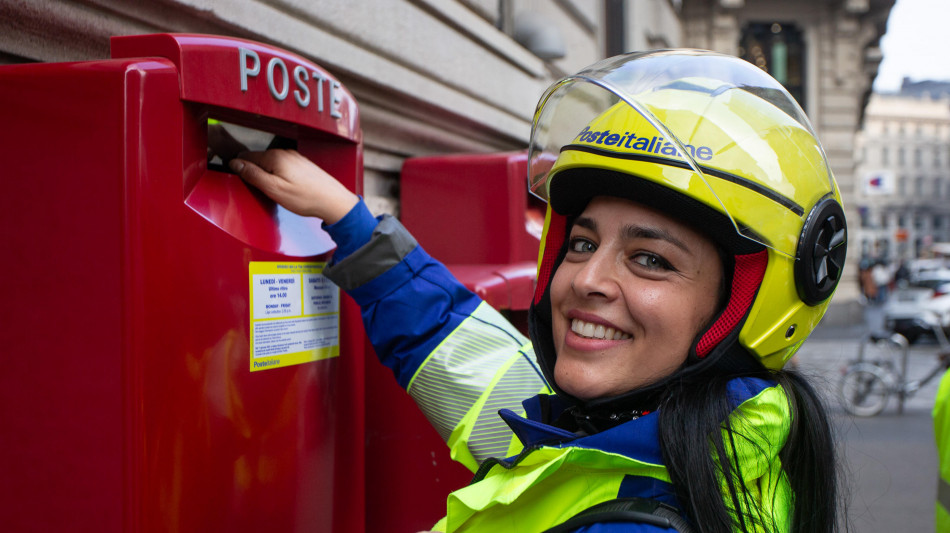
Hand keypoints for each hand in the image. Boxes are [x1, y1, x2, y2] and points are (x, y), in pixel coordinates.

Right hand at [229, 149, 358, 223]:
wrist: (333, 201)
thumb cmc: (306, 198)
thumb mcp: (273, 189)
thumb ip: (253, 175)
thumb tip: (235, 164)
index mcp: (275, 156)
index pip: (246, 156)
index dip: (239, 169)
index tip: (239, 180)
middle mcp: (285, 153)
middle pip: (258, 160)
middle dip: (254, 173)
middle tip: (260, 190)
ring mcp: (295, 158)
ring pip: (271, 164)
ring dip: (267, 176)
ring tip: (274, 191)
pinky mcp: (302, 165)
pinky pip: (282, 168)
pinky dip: (278, 177)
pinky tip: (285, 189)